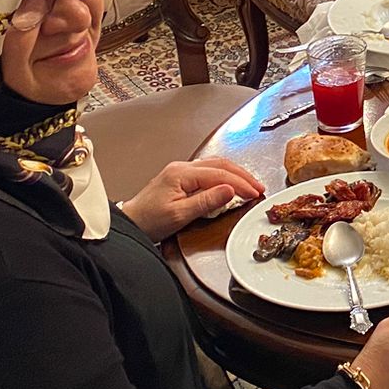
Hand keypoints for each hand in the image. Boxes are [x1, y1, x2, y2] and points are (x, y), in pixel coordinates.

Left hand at [118, 159, 263, 241]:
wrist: (129, 224)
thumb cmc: (149, 221)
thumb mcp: (179, 215)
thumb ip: (206, 202)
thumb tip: (230, 190)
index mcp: (181, 174)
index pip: (219, 174)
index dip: (240, 183)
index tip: (255, 193)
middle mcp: (182, 168)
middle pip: (220, 164)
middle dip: (242, 175)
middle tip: (258, 186)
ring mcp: (181, 171)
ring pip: (216, 165)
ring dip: (235, 174)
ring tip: (250, 185)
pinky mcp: (181, 178)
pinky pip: (208, 171)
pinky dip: (224, 176)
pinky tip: (231, 184)